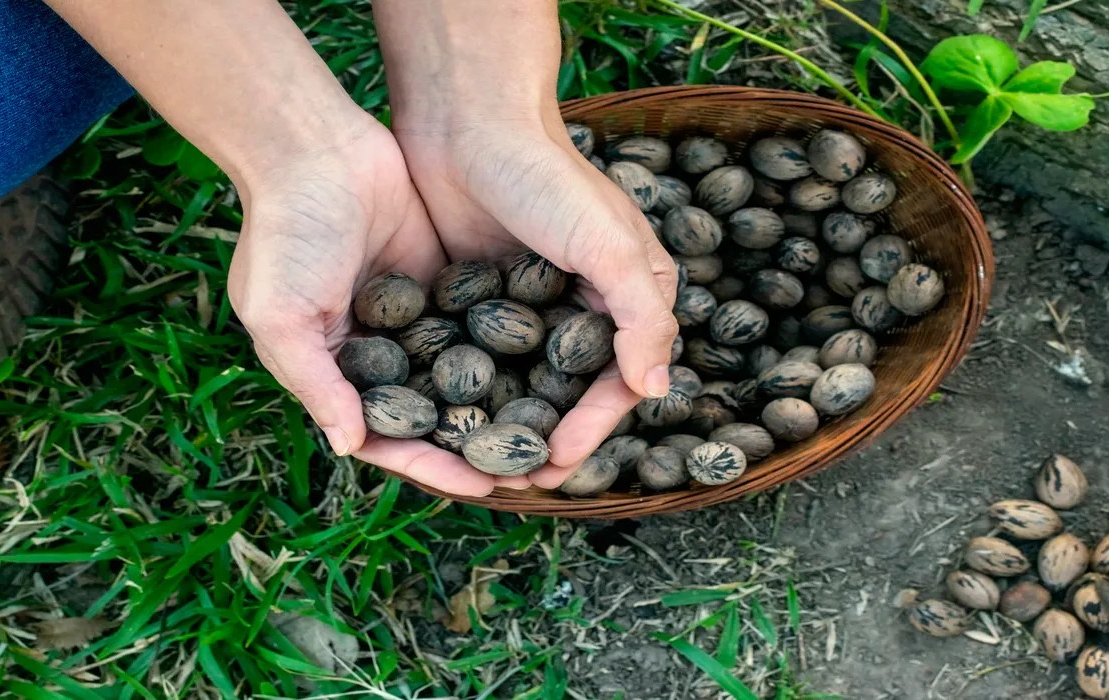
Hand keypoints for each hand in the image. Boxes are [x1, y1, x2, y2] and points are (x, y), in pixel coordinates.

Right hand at [227, 121, 530, 496]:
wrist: (314, 146)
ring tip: (557, 433)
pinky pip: (485, 326)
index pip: (391, 439)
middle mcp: (380, 355)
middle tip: (535, 473)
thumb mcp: (281, 314)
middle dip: (481, 447)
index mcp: (337, 373)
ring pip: (468, 377)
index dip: (434, 466)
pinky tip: (559, 368)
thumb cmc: (285, 233)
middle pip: (438, 416)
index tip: (483, 487)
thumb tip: (348, 446)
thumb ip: (316, 382)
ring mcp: (417, 319)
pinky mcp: (447, 282)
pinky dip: (515, 349)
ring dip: (505, 407)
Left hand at [396, 120, 680, 487]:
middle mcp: (582, 304)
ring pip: (524, 381)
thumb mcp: (608, 245)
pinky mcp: (479, 297)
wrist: (469, 121)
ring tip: (483, 464)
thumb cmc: (548, 179)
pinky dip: (471, 391)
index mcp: (628, 293)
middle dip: (549, 437)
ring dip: (509, 424)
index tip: (558, 463)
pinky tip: (449, 423)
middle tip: (519, 480)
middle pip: (571, 390)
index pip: (619, 379)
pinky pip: (480, 357)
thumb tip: (659, 391)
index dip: (592, 426)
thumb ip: (642, 318)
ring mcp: (528, 303)